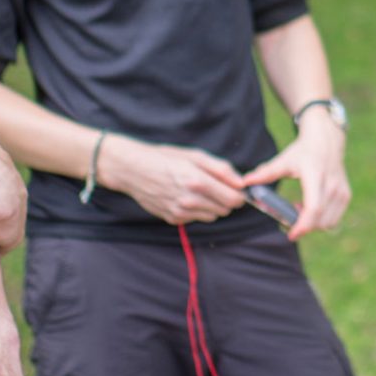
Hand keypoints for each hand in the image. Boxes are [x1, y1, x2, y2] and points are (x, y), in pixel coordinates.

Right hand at [98, 136, 244, 224]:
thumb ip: (222, 169)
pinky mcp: (173, 219)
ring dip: (212, 206)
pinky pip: (196, 218)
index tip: (236, 188)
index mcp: (198, 181)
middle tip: (217, 186)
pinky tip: (185, 196)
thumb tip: (241, 182)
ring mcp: (181, 212)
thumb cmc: (166, 159)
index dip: (239, 194)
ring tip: (199, 190)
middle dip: (226, 199)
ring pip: (212, 216)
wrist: (134, 170)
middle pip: (225, 210)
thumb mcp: (195, 156)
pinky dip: (197, 210)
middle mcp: (190, 200)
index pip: (233, 200)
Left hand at [241, 112, 350, 239]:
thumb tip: (245, 182)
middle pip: (320, 220)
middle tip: (288, 217)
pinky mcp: (346, 195)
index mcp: (315, 175)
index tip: (291, 234)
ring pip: (328, 222)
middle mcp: (332, 184)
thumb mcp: (284, 160)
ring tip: (299, 209)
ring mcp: (342, 191)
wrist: (327, 141)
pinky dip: (321, 220)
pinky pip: (334, 219)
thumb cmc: (303, 152)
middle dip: (304, 226)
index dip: (303, 225)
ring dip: (313, 224)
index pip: (314, 207)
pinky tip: (310, 208)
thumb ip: (266, 172)